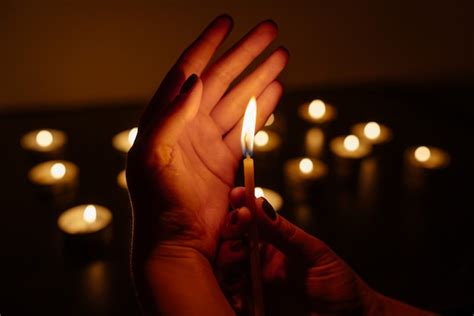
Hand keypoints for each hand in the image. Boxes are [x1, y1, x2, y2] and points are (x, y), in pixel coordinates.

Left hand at [126, 15, 288, 260]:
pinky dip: (262, 109)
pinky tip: (275, 90)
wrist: (177, 244)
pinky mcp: (225, 160)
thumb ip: (170, 117)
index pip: (188, 72)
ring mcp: (207, 142)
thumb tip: (193, 80)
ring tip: (281, 56)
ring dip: (260, 78)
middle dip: (245, 54)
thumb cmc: (157, 205)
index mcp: (164, 120)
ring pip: (238, 101)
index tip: (227, 21)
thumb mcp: (152, 158)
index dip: (207, 45)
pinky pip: (247, 127)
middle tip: (270, 31)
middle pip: (221, 80)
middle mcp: (187, 126)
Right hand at [217, 187, 377, 314]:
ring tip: (240, 255)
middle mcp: (258, 264)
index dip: (239, 207)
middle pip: (230, 244)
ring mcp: (254, 288)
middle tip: (239, 224)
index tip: (238, 195)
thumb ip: (285, 232)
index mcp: (271, 245)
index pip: (248, 223)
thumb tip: (260, 204)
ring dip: (227, 259)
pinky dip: (229, 293)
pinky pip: (232, 300)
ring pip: (226, 270)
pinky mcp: (253, 310)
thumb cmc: (338, 284)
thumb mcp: (314, 252)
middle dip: (230, 231)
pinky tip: (239, 287)